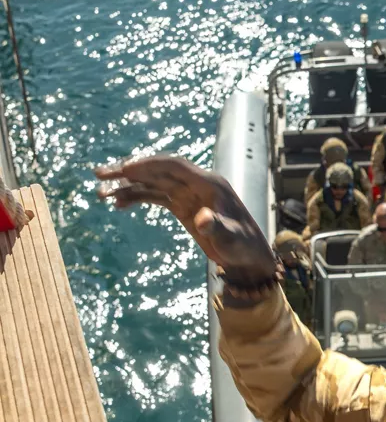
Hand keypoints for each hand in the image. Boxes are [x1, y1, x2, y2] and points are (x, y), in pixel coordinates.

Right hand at [94, 155, 277, 284]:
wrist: (248, 256)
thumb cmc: (244, 247)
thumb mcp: (232, 239)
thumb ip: (218, 228)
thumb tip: (203, 220)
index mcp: (209, 184)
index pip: (174, 166)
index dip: (149, 165)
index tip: (124, 170)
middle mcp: (196, 184)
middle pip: (157, 171)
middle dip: (128, 172)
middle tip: (99, 175)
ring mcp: (188, 194)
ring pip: (152, 183)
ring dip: (127, 186)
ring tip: (100, 193)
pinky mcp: (182, 206)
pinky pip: (155, 196)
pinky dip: (136, 197)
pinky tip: (118, 204)